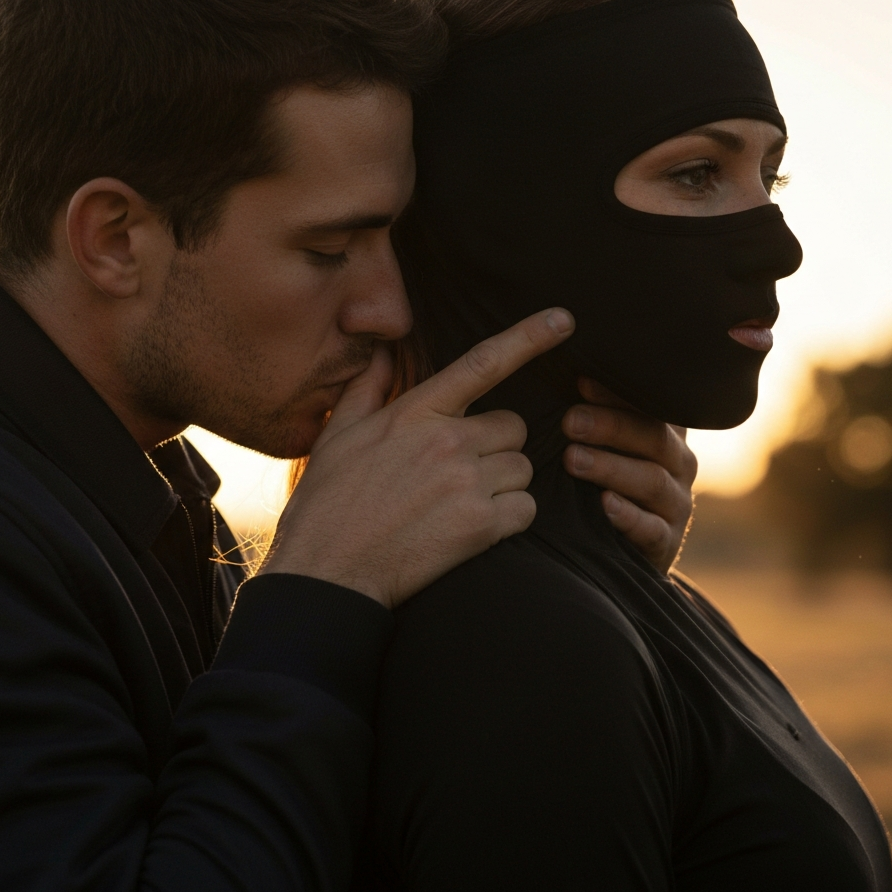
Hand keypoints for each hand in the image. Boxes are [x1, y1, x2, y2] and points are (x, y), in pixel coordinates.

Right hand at [262, 308, 574, 607]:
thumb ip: (367, 389)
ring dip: (503, 484)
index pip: (482, 363)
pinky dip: (510, 518)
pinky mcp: (481, 525)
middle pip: (514, 427)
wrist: (327, 571)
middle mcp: (448, 441)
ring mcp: (467, 483)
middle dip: (496, 446)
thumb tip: (383, 353)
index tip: (564, 320)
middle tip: (462, 471)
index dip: (528, 337)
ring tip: (460, 503)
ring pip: (522, 469)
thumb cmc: (327, 504)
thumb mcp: (337, 435)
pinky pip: (526, 509)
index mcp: (416, 413)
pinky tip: (474, 528)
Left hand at [561, 378, 696, 573]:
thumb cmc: (600, 483)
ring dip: (611, 468)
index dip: (616, 394)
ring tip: (572, 459)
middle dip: (610, 426)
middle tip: (569, 422)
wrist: (619, 550)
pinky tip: (604, 505)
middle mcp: (678, 464)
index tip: (580, 383)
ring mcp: (676, 504)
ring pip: (651, 480)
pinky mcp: (666, 542)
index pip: (649, 406)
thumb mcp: (601, 447)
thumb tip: (559, 378)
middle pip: (652, 437)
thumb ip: (589, 416)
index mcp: (664, 432)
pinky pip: (652, 529)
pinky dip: (629, 516)